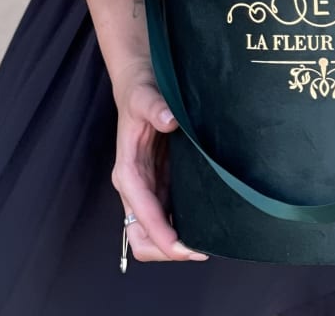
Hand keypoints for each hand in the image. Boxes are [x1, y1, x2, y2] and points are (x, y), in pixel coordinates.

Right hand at [110, 62, 207, 262]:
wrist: (141, 85)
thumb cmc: (140, 92)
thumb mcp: (145, 95)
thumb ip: (154, 107)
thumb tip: (168, 120)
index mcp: (128, 172)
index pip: (141, 214)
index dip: (161, 234)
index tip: (183, 246)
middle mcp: (136, 186)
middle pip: (142, 237)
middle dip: (166, 250)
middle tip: (200, 250)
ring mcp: (149, 188)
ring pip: (154, 233)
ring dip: (174, 245)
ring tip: (206, 243)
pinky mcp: (161, 183)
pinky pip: (168, 216)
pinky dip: (182, 227)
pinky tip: (204, 225)